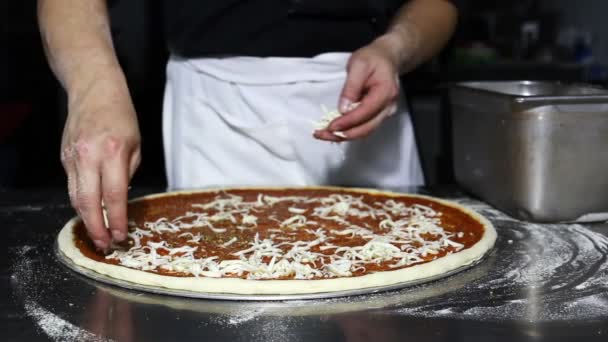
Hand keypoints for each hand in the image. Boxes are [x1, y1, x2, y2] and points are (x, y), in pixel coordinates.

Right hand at [61, 78, 139, 249]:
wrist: (93, 90)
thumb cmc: (121, 116)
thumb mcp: (136, 145)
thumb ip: (128, 173)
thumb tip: (121, 200)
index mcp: (112, 152)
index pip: (115, 195)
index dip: (118, 220)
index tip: (122, 235)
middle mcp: (89, 156)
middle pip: (89, 202)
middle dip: (97, 228)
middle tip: (105, 245)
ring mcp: (72, 158)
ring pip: (75, 197)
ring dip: (86, 219)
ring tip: (98, 235)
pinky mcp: (64, 158)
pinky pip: (72, 186)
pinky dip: (81, 202)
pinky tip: (90, 212)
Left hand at [314, 26, 418, 140]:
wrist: (386, 58)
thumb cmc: (372, 58)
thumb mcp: (359, 64)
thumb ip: (351, 87)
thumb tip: (343, 109)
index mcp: (386, 92)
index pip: (365, 113)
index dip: (347, 122)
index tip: (330, 127)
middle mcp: (388, 107)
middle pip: (366, 128)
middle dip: (342, 135)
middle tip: (321, 134)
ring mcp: (385, 113)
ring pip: (364, 132)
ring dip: (343, 136)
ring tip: (323, 134)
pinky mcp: (378, 116)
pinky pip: (363, 128)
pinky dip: (348, 132)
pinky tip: (333, 131)